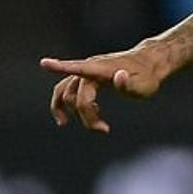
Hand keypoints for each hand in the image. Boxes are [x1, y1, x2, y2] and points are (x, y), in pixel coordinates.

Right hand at [41, 46, 166, 133]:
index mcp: (102, 68)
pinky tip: (87, 114)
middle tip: (104, 130)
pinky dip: (69, 104)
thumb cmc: (147, 76)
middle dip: (86, 115)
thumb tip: (118, 76)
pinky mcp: (87, 77)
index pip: (79, 68)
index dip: (61, 67)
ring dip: (67, 110)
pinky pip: (68, 90)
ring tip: (74, 125)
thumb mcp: (144, 84)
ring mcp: (86, 71)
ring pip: (65, 92)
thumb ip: (129, 83)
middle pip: (76, 94)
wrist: (148, 64)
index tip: (44, 63)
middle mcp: (90, 67)